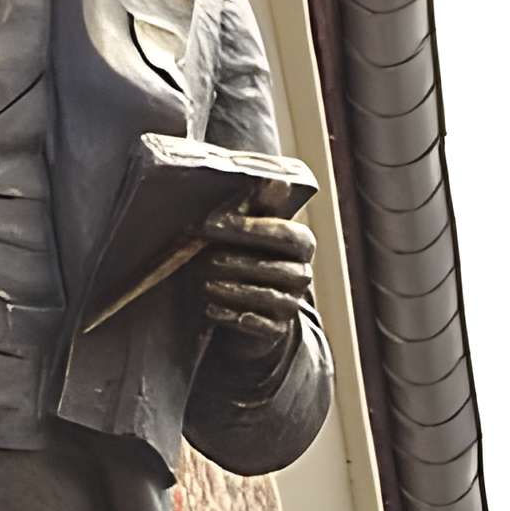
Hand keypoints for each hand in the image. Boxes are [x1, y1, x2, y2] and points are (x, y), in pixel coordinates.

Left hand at [198, 200, 315, 358]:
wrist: (248, 312)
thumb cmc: (246, 261)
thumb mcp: (250, 234)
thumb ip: (257, 208)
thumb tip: (271, 179)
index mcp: (301, 244)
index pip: (284, 233)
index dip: (251, 228)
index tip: (215, 223)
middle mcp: (303, 274)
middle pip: (277, 267)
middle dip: (241, 261)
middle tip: (207, 258)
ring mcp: (292, 303)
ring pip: (269, 296)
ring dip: (236, 290)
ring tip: (206, 284)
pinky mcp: (277, 330)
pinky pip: (261, 326)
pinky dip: (236, 318)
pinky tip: (211, 310)